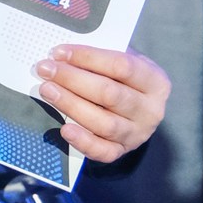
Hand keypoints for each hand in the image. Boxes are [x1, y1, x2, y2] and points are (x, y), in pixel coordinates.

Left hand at [36, 44, 169, 162]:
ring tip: (48, 90)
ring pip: (104, 122)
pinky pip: (103, 151)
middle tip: (46, 69)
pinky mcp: (122, 151)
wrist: (139, 109)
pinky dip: (83, 141)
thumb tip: (64, 54)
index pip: (121, 66)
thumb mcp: (125, 60)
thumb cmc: (126, 80)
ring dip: (71, 105)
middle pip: (109, 94)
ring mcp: (137, 133)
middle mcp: (150, 110)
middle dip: (73, 79)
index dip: (87, 57)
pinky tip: (65, 129)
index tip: (59, 52)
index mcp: (155, 81)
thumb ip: (101, 56)